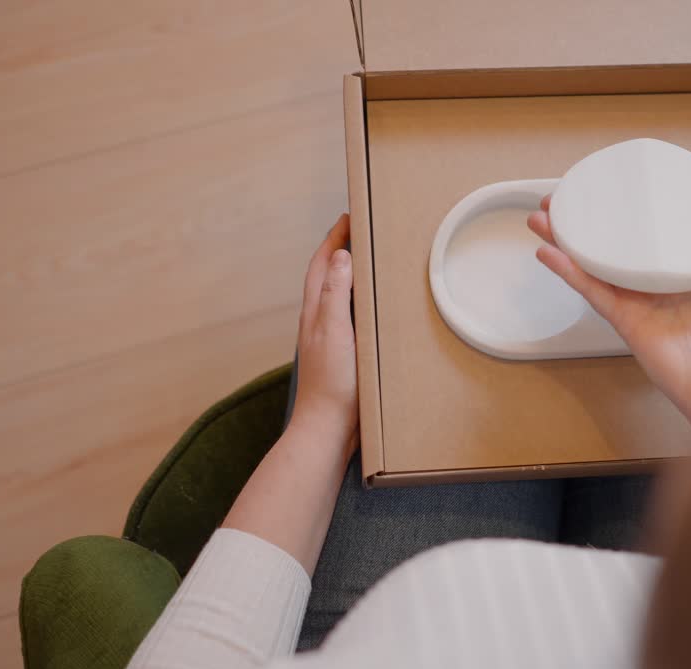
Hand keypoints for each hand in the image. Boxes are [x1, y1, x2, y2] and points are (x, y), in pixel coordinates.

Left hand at [290, 214, 358, 457]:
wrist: (327, 430)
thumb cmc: (331, 384)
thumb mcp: (334, 332)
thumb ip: (335, 294)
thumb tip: (339, 256)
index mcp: (315, 312)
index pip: (321, 264)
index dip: (333, 239)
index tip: (349, 217)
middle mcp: (318, 322)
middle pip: (327, 276)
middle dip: (341, 250)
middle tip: (362, 231)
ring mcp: (329, 339)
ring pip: (337, 296)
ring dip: (350, 275)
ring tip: (371, 261)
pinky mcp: (342, 356)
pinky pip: (349, 317)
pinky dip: (359, 302)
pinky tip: (375, 309)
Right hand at [528, 196, 690, 434]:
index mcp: (689, 269)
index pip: (654, 233)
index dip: (630, 211)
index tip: (613, 187)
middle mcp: (659, 283)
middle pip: (612, 245)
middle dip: (584, 222)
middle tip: (562, 199)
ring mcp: (638, 301)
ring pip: (592, 264)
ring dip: (564, 241)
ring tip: (542, 217)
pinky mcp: (624, 320)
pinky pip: (591, 290)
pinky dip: (567, 271)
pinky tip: (548, 252)